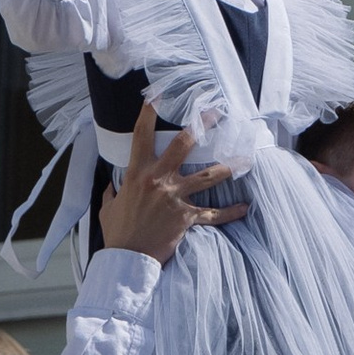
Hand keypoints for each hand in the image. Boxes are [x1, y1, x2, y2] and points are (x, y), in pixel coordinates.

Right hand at [99, 119, 241, 263]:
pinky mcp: (187, 217)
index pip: (141, 136)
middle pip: (184, 145)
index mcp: (137, 173)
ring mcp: (175, 197)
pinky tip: (244, 208)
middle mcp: (159, 180)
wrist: (127, 258)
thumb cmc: (117, 232)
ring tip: (245, 157)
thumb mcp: (108, 207)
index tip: (157, 96)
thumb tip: (113, 185)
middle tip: (216, 113)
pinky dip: (230, 212)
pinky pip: (213, 214)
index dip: (148, 113)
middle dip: (201, 125)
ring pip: (208, 176)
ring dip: (228, 166)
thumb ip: (113, 192)